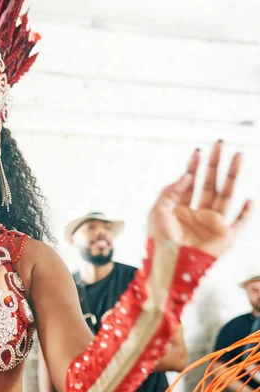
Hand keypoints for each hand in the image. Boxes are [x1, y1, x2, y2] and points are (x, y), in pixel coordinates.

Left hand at [148, 140, 252, 257]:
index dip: (194, 166)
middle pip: (210, 184)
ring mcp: (212, 224)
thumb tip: (187, 174)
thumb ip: (171, 190)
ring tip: (238, 157)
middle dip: (215, 164)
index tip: (199, 150)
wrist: (168, 264)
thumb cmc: (159, 240)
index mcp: (179, 208)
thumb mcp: (158, 210)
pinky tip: (251, 199)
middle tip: (220, 144)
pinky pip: (240, 222)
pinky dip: (246, 212)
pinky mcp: (225, 237)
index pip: (190, 182)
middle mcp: (198, 214)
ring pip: (226, 195)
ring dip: (233, 176)